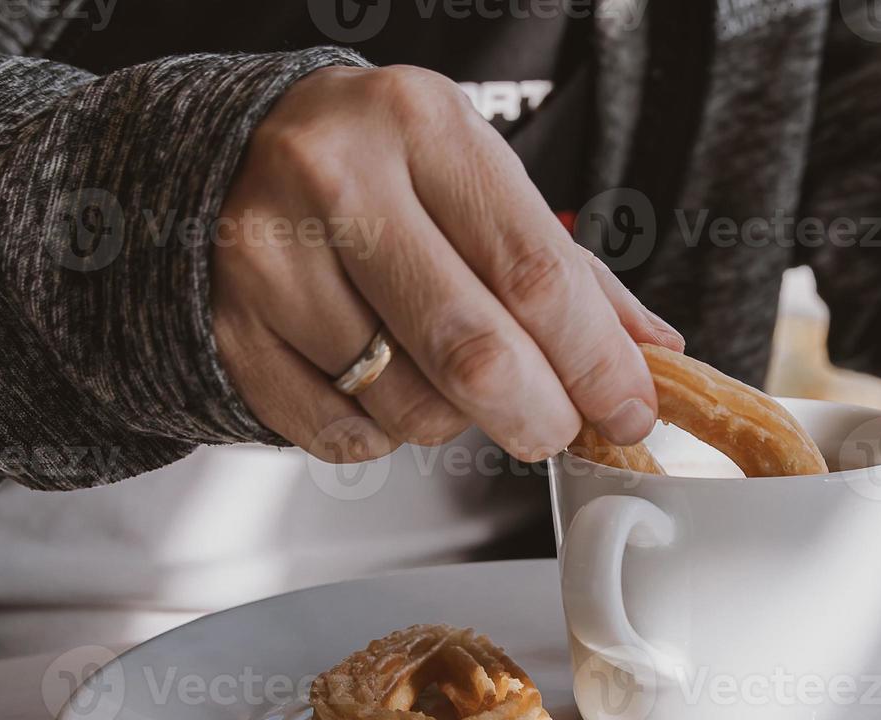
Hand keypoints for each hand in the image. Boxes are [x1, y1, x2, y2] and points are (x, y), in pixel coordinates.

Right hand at [211, 65, 682, 462]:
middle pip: (473, 352)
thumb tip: (652, 355)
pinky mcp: (227, 329)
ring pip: (410, 406)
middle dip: (539, 415)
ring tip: (441, 370)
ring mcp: (269, 259)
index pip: (535, 272)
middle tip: (554, 424)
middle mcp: (336, 180)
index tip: (628, 408)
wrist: (227, 156)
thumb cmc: (376, 168)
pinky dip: (383, 433)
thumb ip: (572, 271)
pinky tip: (379, 380)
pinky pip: (342, 434)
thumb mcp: (478, 180)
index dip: (596, 362)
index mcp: (422, 125)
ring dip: (453, 419)